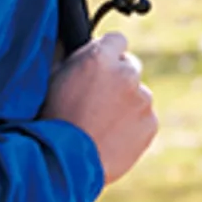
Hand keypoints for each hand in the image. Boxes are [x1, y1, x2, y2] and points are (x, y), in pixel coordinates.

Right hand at [42, 31, 157, 185]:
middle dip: (117, 77)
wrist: (66, 161)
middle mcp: (127, 74)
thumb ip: (69, 56)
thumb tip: (74, 43)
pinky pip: (144, 118)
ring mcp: (142, 100)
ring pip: (138, 94)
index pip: (117, 40)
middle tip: (97, 98)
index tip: (99, 66)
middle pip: (130, 65)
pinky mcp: (151, 124)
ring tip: (101, 123)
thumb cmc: (52, 119)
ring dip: (125, 102)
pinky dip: (133, 124)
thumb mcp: (51, 78)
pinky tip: (111, 135)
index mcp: (100, 58)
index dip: (107, 52)